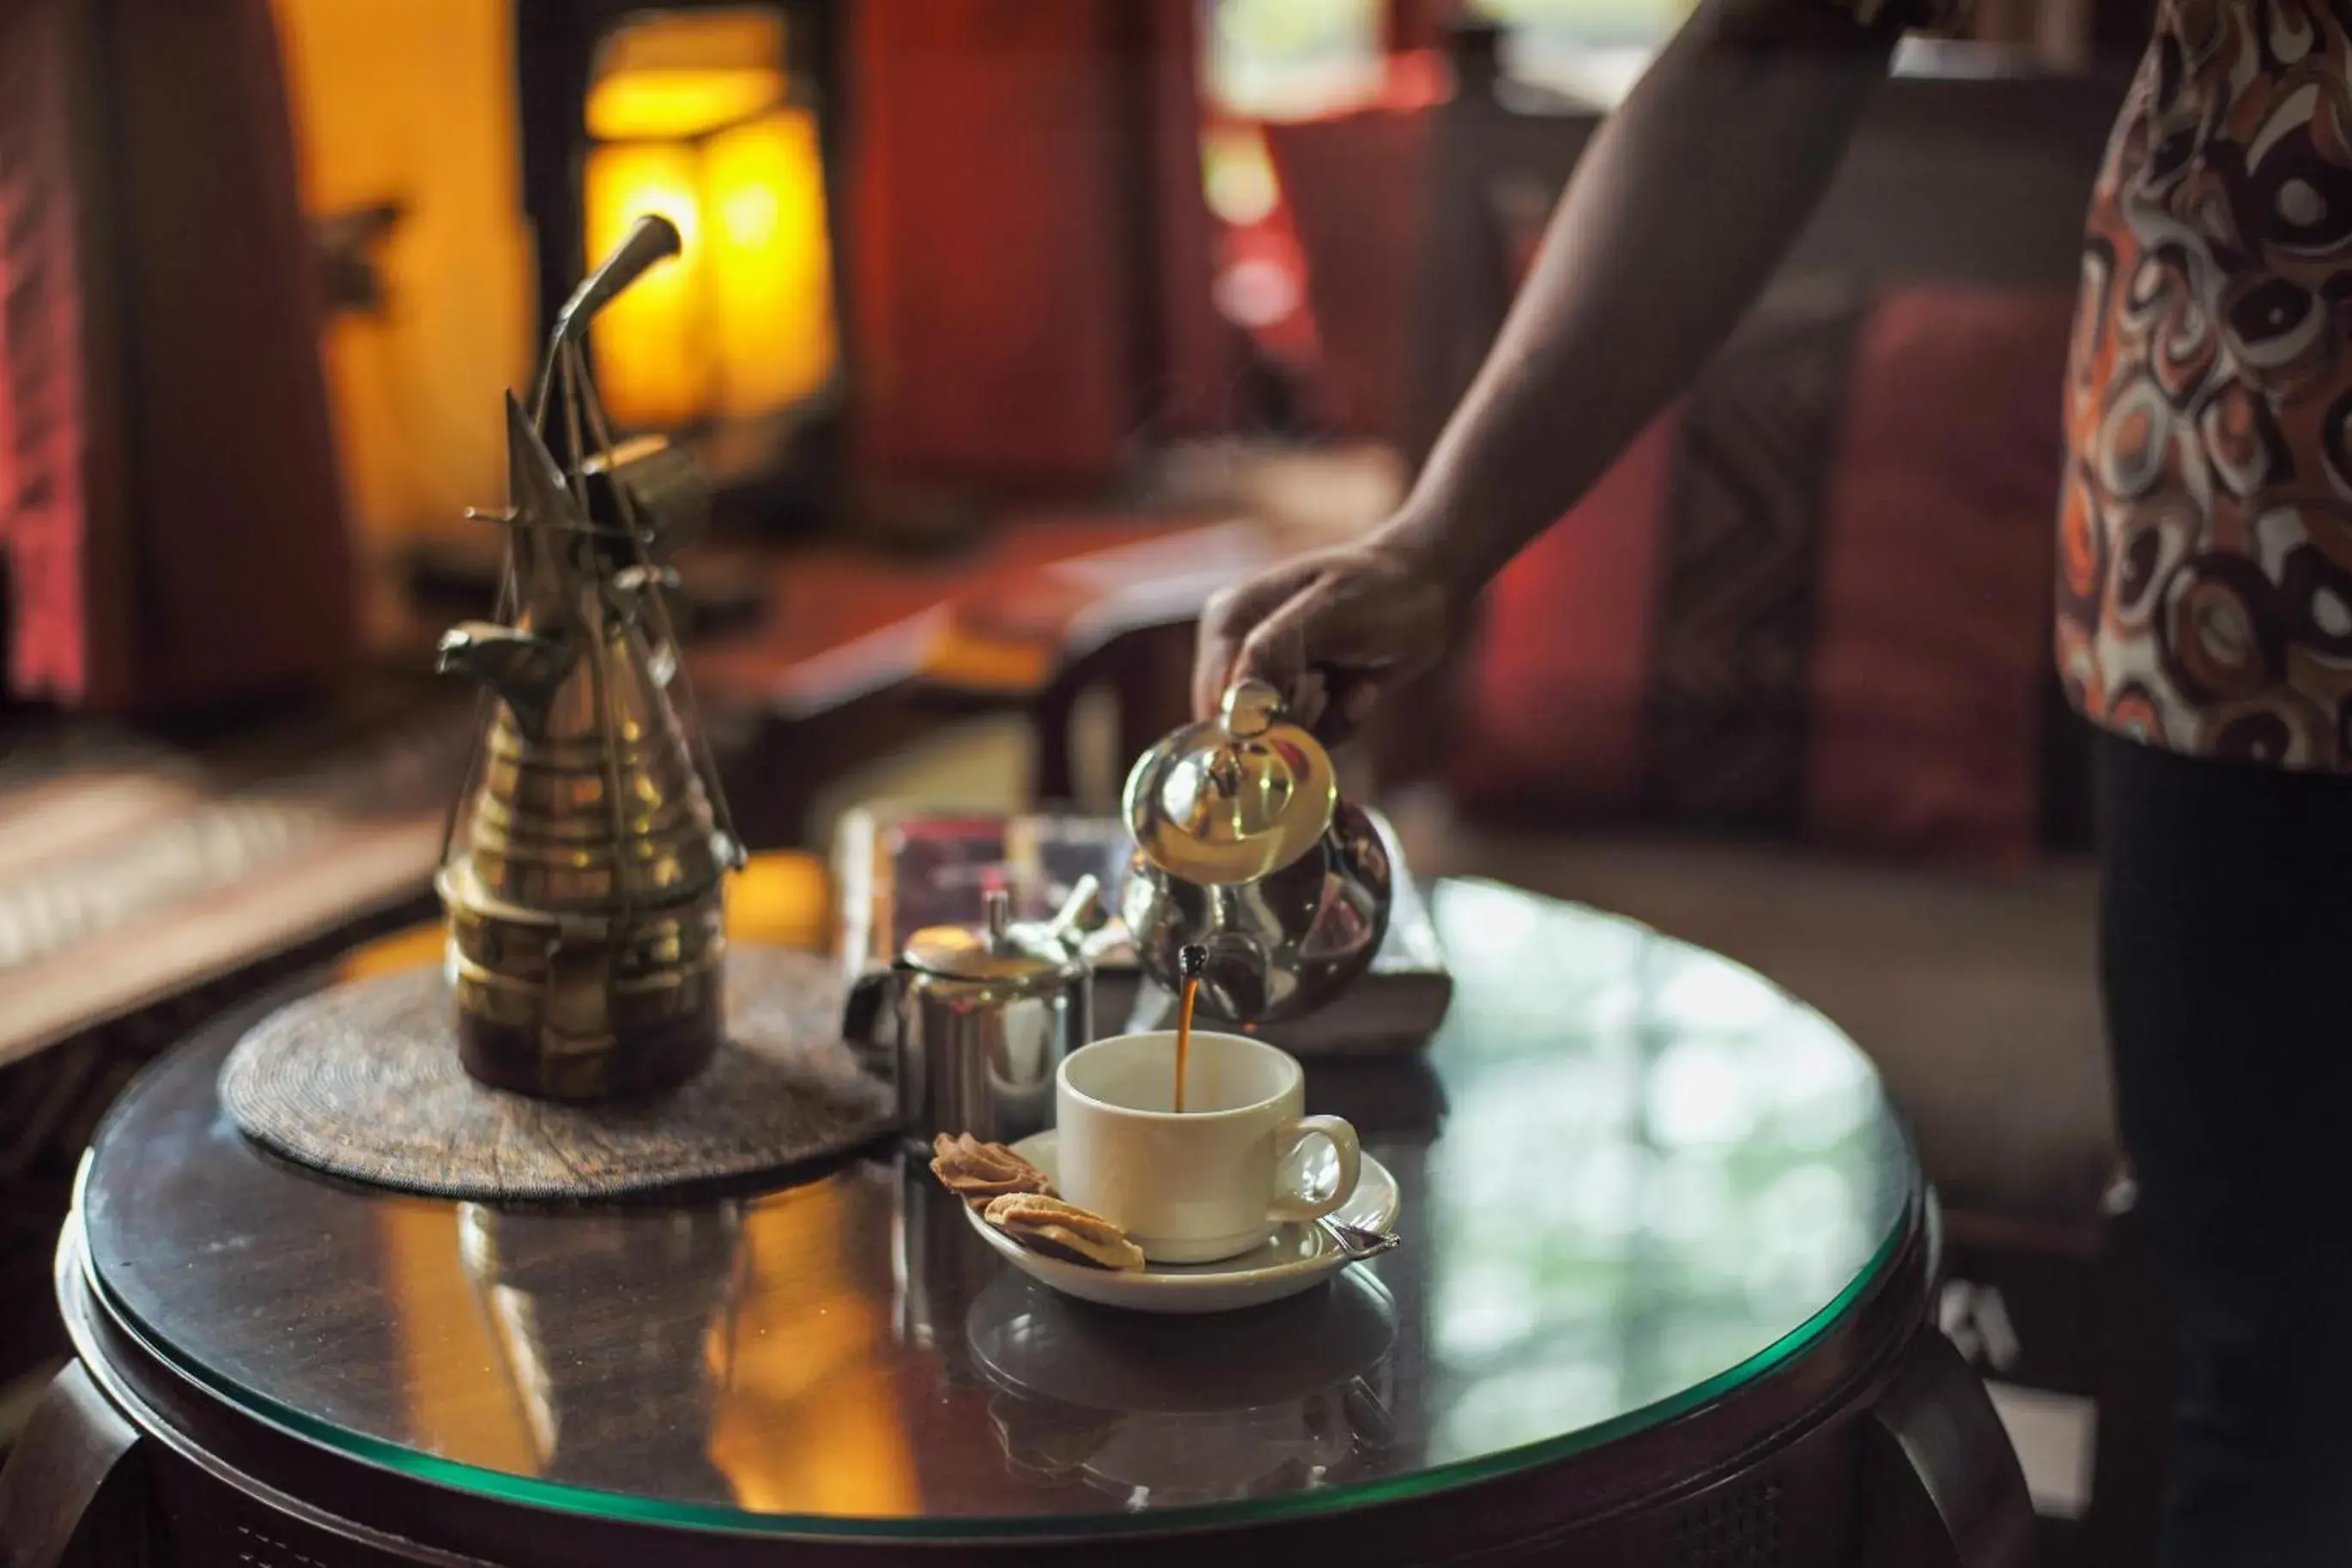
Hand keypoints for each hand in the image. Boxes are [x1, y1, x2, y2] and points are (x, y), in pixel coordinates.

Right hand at [1191, 537, 1455, 742]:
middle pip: (1241, 728)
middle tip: (1330, 688)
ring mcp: (1266, 682)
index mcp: (1228, 621)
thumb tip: (1235, 702)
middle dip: (1295, 723)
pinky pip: (1305, 742)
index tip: (1307, 702)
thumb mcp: (1328, 609)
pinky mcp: (1296, 702)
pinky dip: (1340, 725)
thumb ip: (1273, 649)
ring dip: (1324, 726)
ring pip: (1275, 742)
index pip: (1216, 697)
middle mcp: (1236, 654)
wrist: (1427, 590)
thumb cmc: (1380, 588)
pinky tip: (1362, 690)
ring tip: (1354, 683)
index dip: (1255, 720)